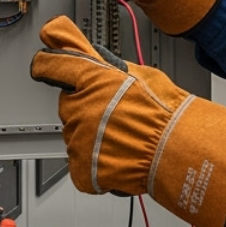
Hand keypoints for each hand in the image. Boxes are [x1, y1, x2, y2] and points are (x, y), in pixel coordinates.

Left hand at [30, 16, 225, 226]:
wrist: (179, 152)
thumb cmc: (168, 114)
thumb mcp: (141, 74)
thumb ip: (109, 66)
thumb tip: (96, 58)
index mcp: (92, 80)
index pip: (52, 64)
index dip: (48, 63)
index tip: (46, 62)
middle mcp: (79, 109)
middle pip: (69, 105)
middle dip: (87, 107)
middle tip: (116, 114)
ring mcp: (78, 141)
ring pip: (76, 135)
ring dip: (93, 136)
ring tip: (123, 139)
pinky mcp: (82, 169)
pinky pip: (81, 164)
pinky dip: (96, 163)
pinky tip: (118, 157)